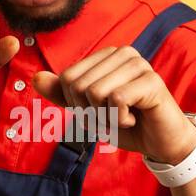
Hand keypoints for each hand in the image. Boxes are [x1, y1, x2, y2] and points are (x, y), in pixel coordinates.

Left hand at [32, 45, 195, 163]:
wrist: (161, 142)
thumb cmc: (125, 124)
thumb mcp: (88, 111)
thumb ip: (63, 94)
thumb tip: (35, 78)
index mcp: (106, 56)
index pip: (67, 79)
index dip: (77, 106)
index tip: (99, 112)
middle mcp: (122, 53)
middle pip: (79, 85)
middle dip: (90, 113)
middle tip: (112, 118)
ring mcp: (139, 64)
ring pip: (95, 92)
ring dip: (105, 118)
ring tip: (123, 118)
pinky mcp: (151, 81)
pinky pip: (115, 101)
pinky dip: (119, 120)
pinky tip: (134, 119)